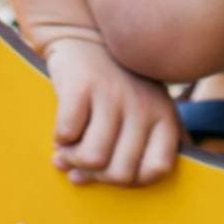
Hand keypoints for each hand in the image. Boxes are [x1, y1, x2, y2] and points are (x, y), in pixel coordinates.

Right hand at [45, 37, 181, 185]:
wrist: (86, 39)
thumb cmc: (114, 90)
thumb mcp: (142, 114)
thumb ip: (137, 152)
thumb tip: (95, 185)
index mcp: (164, 117)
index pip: (157, 169)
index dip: (131, 180)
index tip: (113, 169)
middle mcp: (144, 106)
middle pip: (120, 173)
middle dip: (95, 175)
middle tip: (83, 162)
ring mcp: (114, 95)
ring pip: (92, 159)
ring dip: (72, 160)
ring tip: (68, 149)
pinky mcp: (83, 86)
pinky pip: (66, 135)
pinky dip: (60, 138)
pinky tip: (63, 128)